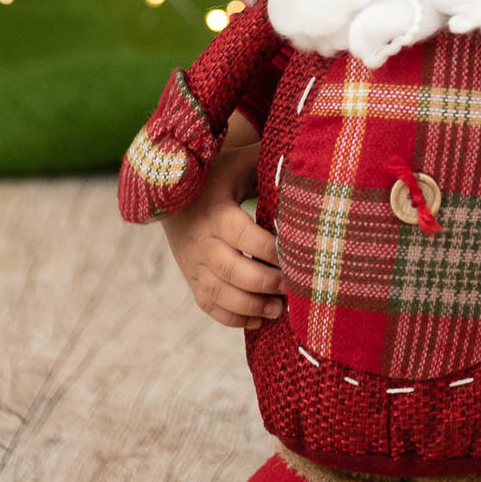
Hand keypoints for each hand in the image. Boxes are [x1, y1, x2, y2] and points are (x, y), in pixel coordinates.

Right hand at [159, 140, 285, 329]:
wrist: (170, 194)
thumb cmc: (219, 175)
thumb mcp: (241, 164)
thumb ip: (271, 165)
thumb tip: (310, 160)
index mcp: (215, 211)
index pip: (244, 235)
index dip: (271, 249)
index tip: (298, 254)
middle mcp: (200, 241)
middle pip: (231, 269)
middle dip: (265, 282)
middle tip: (293, 288)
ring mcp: (192, 263)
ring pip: (218, 293)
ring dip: (250, 306)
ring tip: (279, 310)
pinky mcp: (191, 278)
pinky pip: (208, 305)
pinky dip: (232, 318)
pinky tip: (258, 321)